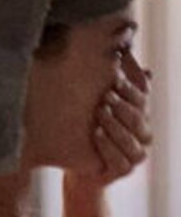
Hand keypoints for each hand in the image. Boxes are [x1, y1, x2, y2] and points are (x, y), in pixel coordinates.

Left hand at [89, 47, 153, 185]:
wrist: (73, 160)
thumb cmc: (85, 124)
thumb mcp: (94, 98)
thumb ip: (111, 76)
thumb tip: (122, 45)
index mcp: (138, 114)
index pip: (142, 99)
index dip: (130, 89)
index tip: (113, 77)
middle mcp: (141, 134)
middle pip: (139, 119)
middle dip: (123, 106)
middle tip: (105, 96)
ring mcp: (134, 155)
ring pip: (133, 142)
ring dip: (115, 126)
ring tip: (99, 113)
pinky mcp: (122, 172)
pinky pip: (121, 162)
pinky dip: (108, 147)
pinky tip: (96, 135)